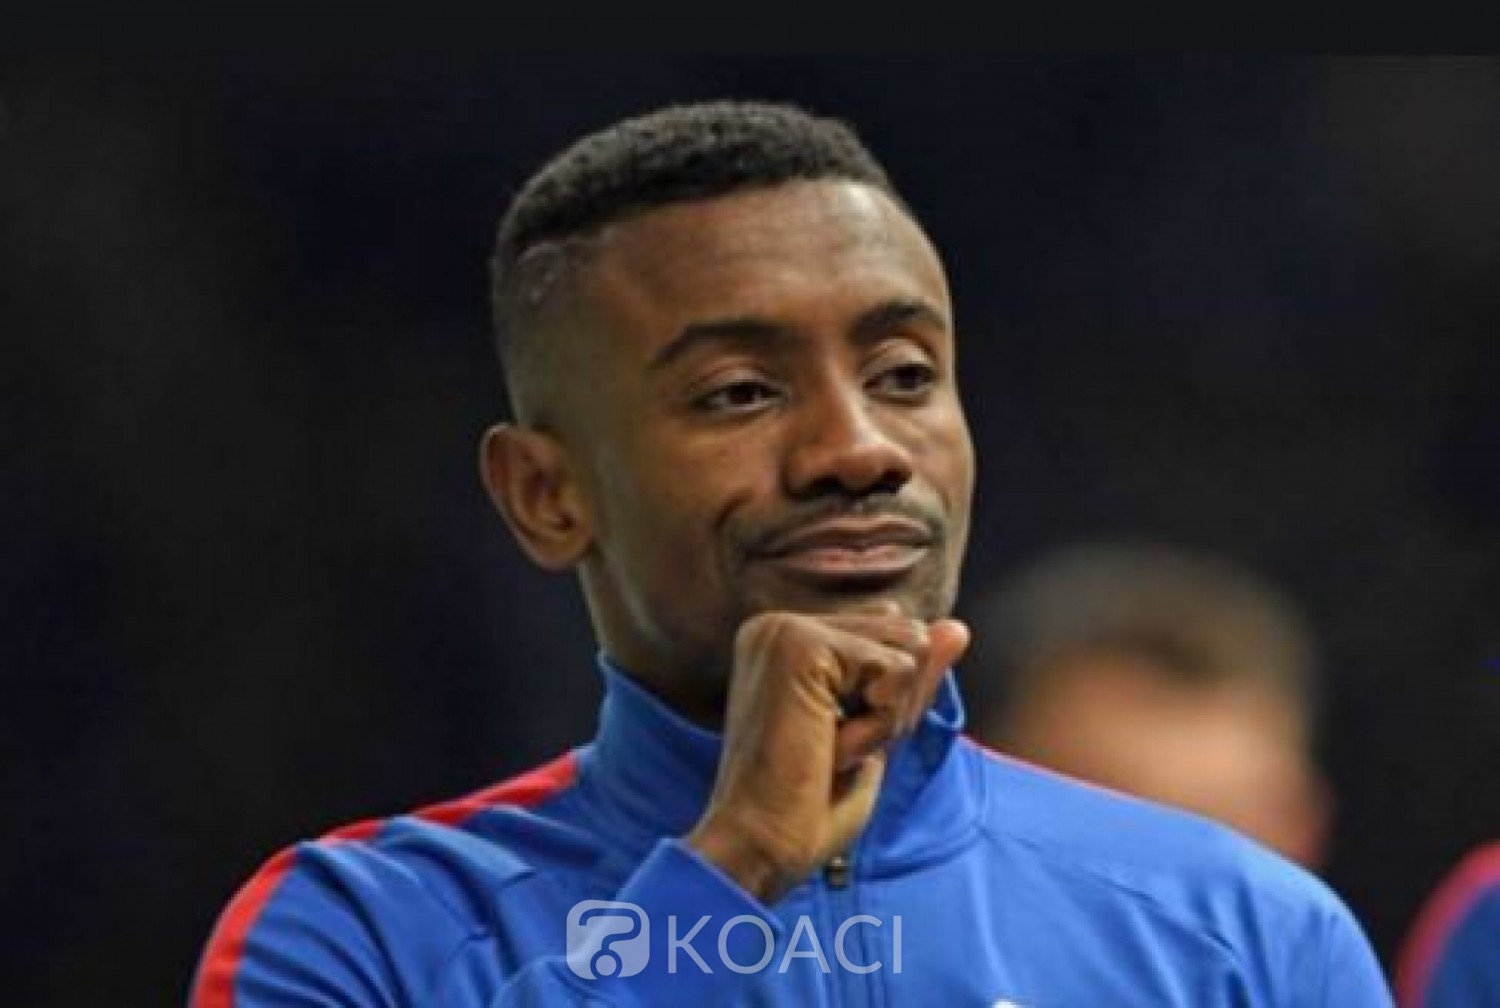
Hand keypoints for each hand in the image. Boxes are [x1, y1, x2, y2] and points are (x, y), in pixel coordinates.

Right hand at [686, 602, 968, 902]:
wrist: (760, 846)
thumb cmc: (810, 806)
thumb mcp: (878, 732)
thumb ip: (913, 677)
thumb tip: (957, 627)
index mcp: (789, 640)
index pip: (895, 635)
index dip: (892, 703)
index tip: (831, 744)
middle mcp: (780, 624)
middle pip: (909, 635)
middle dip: (894, 707)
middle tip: (830, 750)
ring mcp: (786, 629)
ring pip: (908, 650)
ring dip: (887, 717)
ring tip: (827, 749)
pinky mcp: (799, 644)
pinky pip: (896, 670)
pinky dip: (879, 724)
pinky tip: (828, 749)